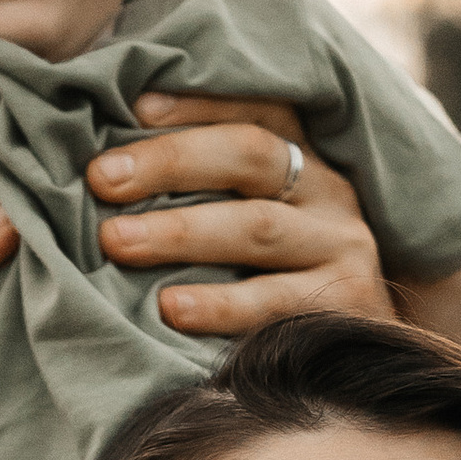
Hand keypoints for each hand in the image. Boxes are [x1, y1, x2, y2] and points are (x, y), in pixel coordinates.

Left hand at [86, 96, 398, 337]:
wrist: (358, 356)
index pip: (255, 108)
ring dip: (180, 232)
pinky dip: (219, 304)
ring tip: (116, 241)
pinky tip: (170, 308)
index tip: (134, 108)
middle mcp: (328, 192)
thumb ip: (203, 190)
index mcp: (303, 158)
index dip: (197, 104)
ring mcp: (341, 246)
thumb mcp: (252, 218)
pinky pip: (275, 301)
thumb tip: (108, 170)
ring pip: (257, 226)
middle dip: (170, 162)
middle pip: (250, 155)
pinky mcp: (346, 304)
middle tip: (102, 179)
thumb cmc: (278, 278)